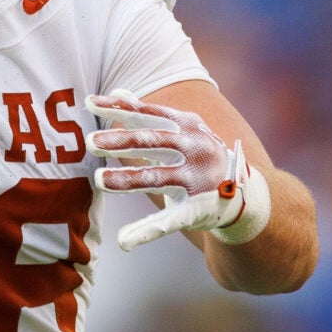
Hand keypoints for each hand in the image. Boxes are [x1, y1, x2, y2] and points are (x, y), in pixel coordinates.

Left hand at [86, 93, 272, 250]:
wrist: (241, 190)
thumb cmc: (198, 154)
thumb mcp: (180, 129)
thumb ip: (146, 114)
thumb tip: (117, 92)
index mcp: (186, 126)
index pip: (148, 114)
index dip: (119, 108)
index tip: (90, 103)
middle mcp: (193, 149)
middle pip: (152, 142)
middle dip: (120, 141)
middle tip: (91, 141)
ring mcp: (196, 180)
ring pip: (157, 178)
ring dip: (127, 179)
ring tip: (99, 179)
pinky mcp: (196, 209)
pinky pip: (168, 220)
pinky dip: (145, 231)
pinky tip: (124, 240)